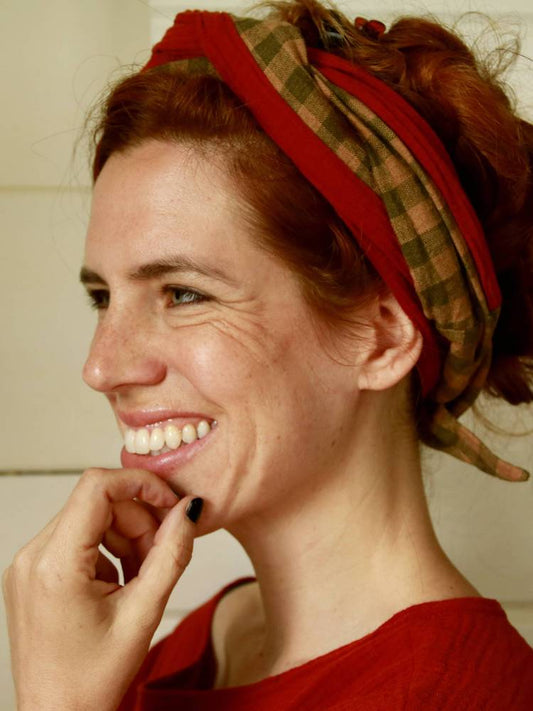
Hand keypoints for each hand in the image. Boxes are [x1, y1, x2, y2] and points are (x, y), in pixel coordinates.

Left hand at [2, 467, 201, 710]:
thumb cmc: (93, 679)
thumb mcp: (144, 614)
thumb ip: (172, 554)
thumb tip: (190, 508)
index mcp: (54, 565)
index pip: (96, 487)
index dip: (140, 485)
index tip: (170, 504)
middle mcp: (32, 556)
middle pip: (98, 504)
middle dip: (138, 521)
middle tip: (159, 559)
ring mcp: (28, 564)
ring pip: (90, 519)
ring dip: (126, 537)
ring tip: (140, 579)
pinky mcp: (33, 572)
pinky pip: (78, 538)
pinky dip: (107, 550)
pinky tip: (120, 584)